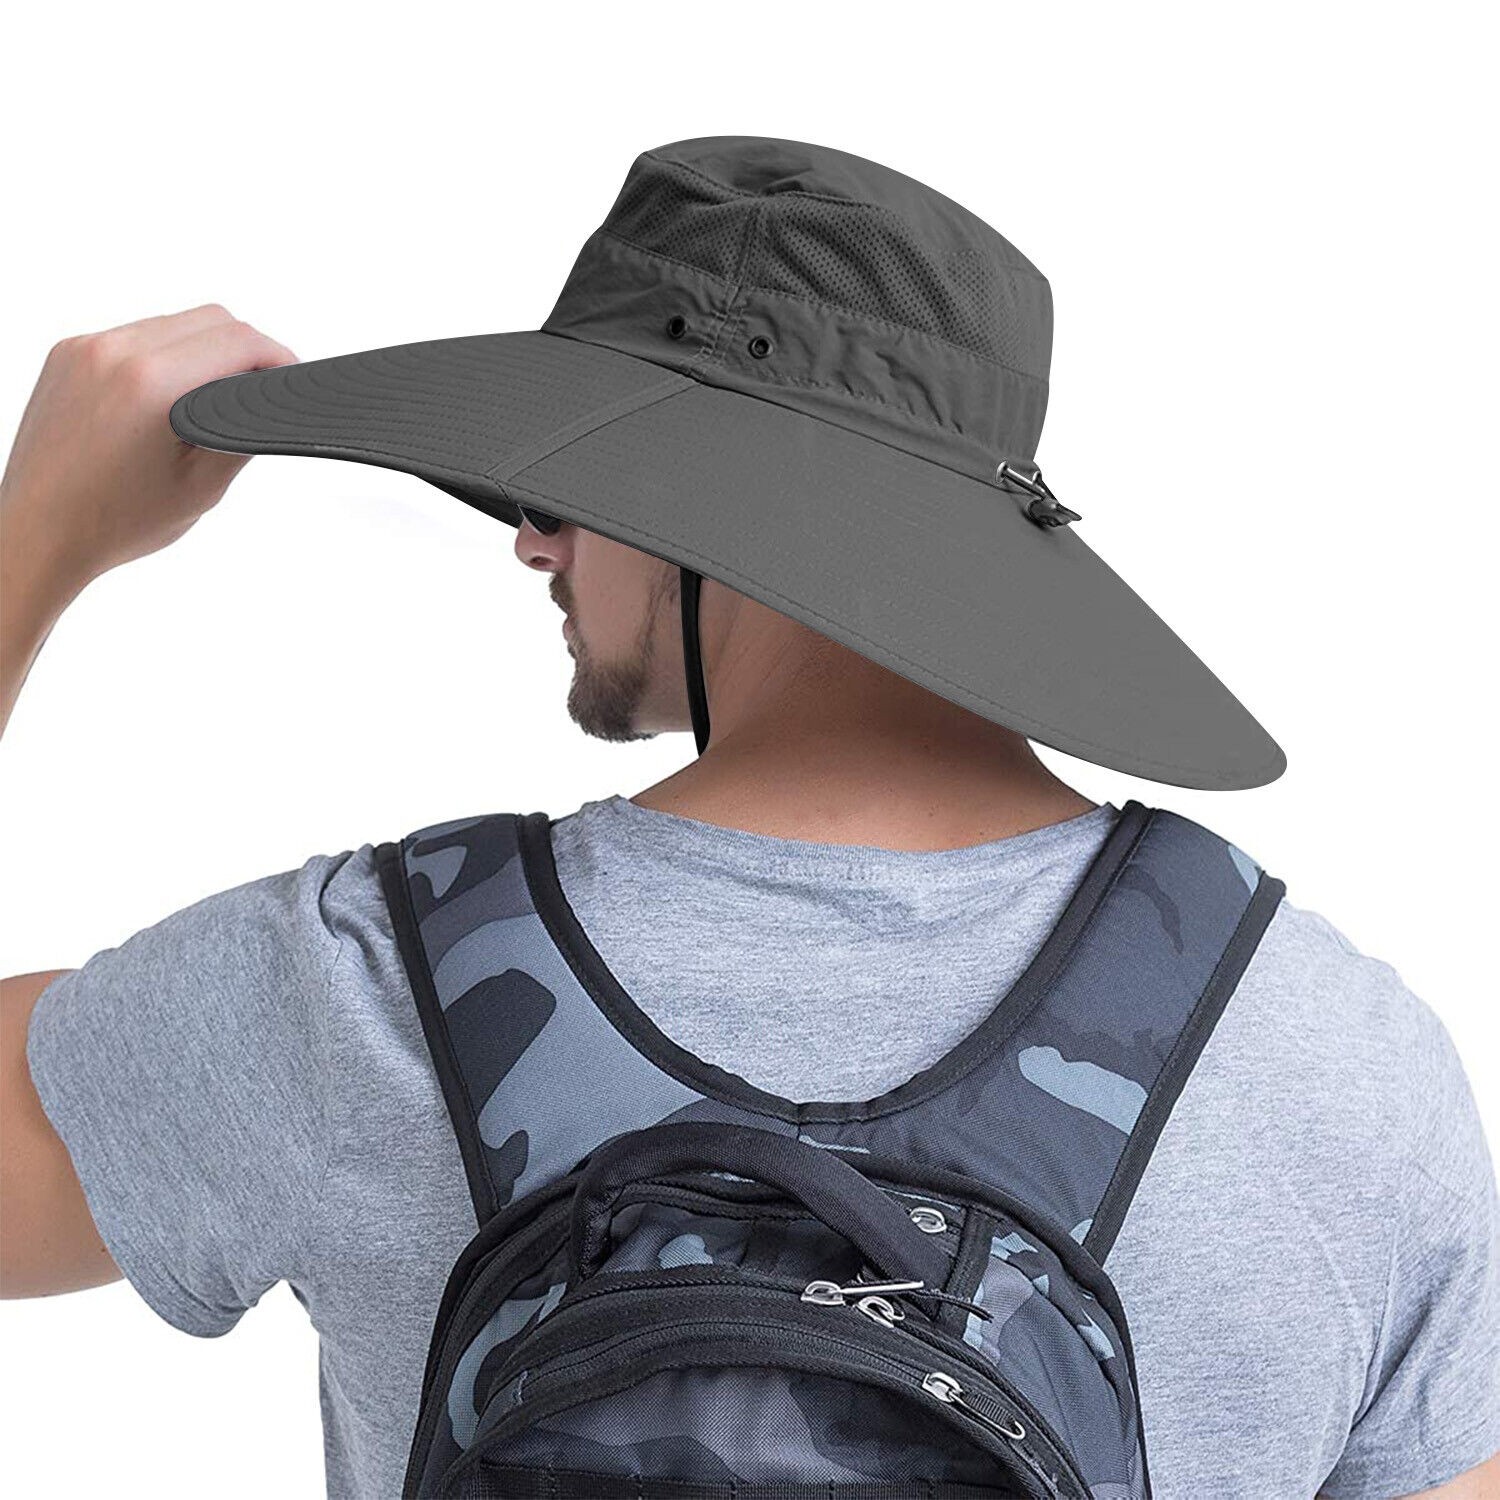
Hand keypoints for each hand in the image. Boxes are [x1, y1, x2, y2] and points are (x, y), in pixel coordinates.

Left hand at [0, 304, 295, 593]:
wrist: (38, 532)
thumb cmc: (113, 521)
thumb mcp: (202, 487)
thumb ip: (242, 433)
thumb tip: (264, 399)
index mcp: (150, 383)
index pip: (237, 340)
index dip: (277, 355)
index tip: (289, 376)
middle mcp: (112, 352)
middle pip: (209, 318)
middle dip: (245, 347)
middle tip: (260, 387)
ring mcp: (84, 348)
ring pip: (171, 322)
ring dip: (203, 348)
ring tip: (213, 394)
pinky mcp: (66, 354)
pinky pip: (132, 335)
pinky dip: (162, 355)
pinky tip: (166, 395)